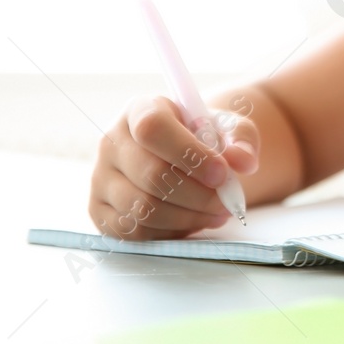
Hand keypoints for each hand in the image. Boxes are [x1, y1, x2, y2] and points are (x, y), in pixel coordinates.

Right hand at [88, 95, 259, 240]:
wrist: (180, 158)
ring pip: (143, 209)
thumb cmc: (203, 138)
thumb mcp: (227, 128)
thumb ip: (240, 138)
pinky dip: (171, 232)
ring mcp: (101, 179)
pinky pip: (135, 233)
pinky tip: (193, 221)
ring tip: (217, 212)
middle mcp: (111, 142)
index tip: (222, 173)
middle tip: (227, 201)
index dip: (188, 154)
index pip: (152, 128)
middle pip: (151, 175)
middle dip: (198, 195)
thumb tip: (243, 161)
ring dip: (189, 217)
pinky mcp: (100, 212)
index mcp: (139, 110)